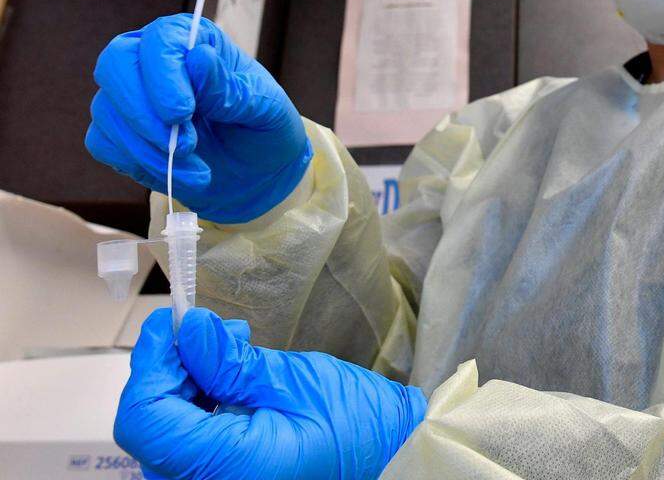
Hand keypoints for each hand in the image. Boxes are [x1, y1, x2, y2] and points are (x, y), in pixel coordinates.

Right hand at [86, 14, 311, 222]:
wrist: (256, 173)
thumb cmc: (263, 130)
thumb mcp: (265, 109)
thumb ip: (230, 88)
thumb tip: (198, 58)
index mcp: (193, 41)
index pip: (159, 39)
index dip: (163, 74)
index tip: (182, 113)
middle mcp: (152, 60)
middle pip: (115, 64)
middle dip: (144, 113)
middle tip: (184, 145)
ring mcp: (130, 96)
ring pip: (108, 111)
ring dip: (150, 150)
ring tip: (198, 170)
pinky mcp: (118, 132)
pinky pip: (103, 143)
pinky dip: (139, 164)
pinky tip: (178, 174)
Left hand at [115, 308, 426, 479]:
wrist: (391, 458)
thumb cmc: (360, 426)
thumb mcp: (296, 382)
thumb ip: (233, 363)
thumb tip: (189, 332)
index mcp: (228, 469)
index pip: (147, 418)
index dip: (150, 363)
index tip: (169, 323)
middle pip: (149, 428)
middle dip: (168, 371)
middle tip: (206, 331)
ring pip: (163, 437)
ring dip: (182, 387)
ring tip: (226, 350)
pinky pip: (185, 449)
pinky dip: (195, 409)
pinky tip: (226, 381)